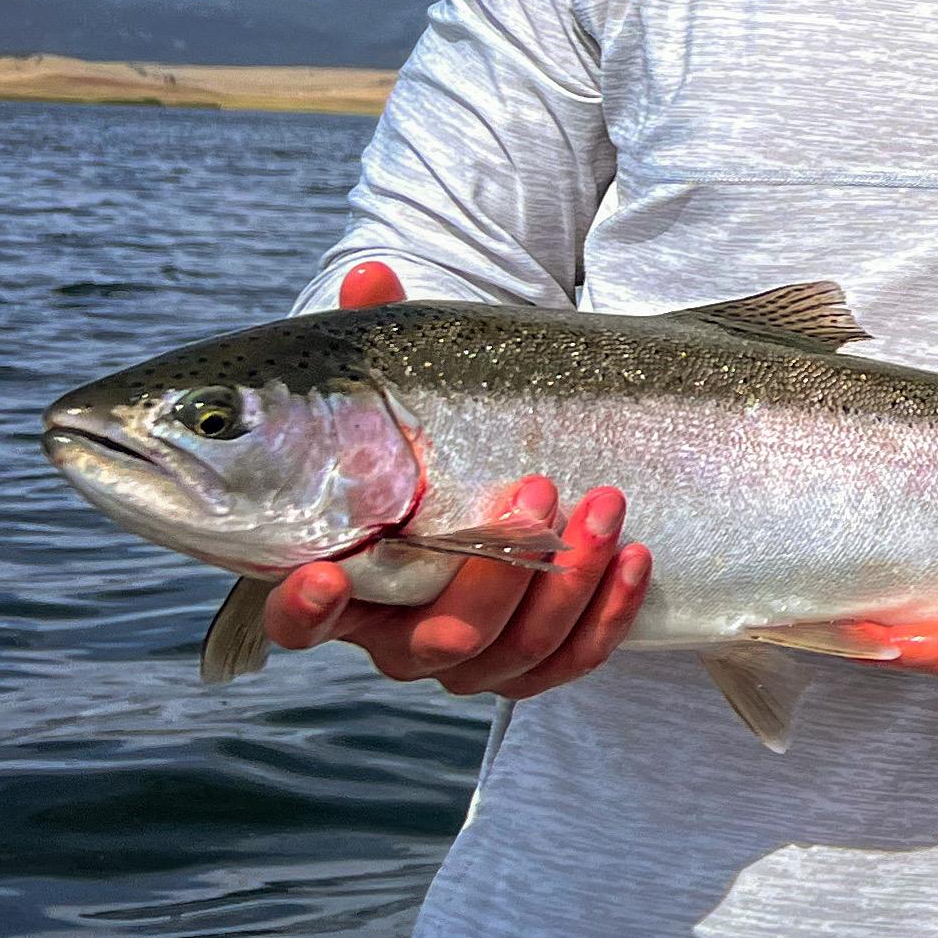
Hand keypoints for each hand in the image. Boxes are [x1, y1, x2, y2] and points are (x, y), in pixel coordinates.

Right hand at [262, 260, 650, 696]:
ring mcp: (471, 653)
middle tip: (537, 487)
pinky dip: (606, 615)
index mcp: (347, 575)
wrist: (521, 467)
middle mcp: (400, 631)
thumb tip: (370, 276)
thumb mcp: (417, 381)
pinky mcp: (538, 658)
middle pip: (433, 641)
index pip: (302, 615)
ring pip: (510, 656)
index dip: (305, 607)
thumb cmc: (447, 429)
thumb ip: (383, 337)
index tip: (325, 569)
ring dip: (566, 581)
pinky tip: (635, 554)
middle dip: (489, 574)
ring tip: (607, 500)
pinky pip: (571, 661)